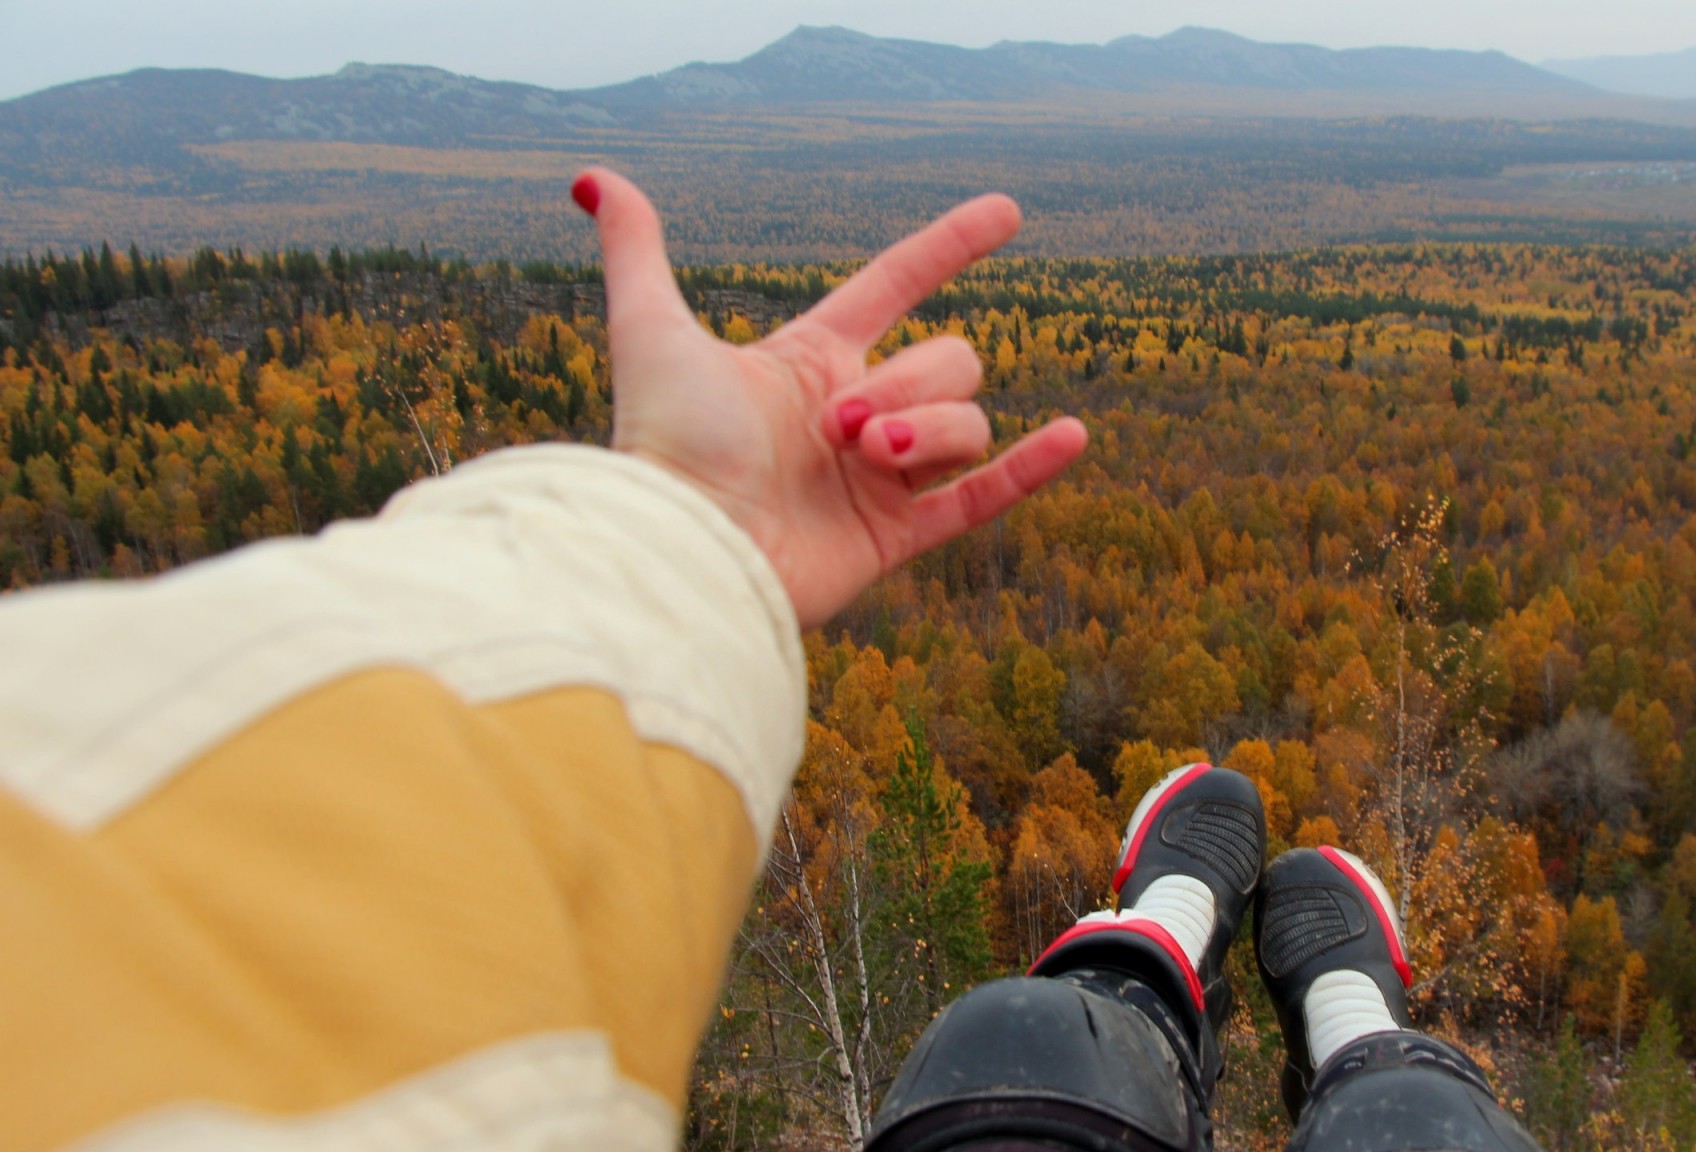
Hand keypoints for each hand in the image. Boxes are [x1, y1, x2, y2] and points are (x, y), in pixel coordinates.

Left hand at [573, 168, 1087, 628]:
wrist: (685, 547)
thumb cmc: (664, 444)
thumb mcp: (651, 330)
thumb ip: (637, 250)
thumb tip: (592, 177)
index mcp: (810, 362)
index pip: (896, 285)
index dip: (949, 246)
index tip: (1006, 212)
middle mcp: (854, 415)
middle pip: (946, 361)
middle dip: (908, 383)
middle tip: (839, 425)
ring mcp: (880, 479)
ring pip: (963, 422)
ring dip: (924, 430)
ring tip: (862, 459)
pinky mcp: (895, 538)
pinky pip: (984, 496)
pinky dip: (1031, 469)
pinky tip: (1073, 436)